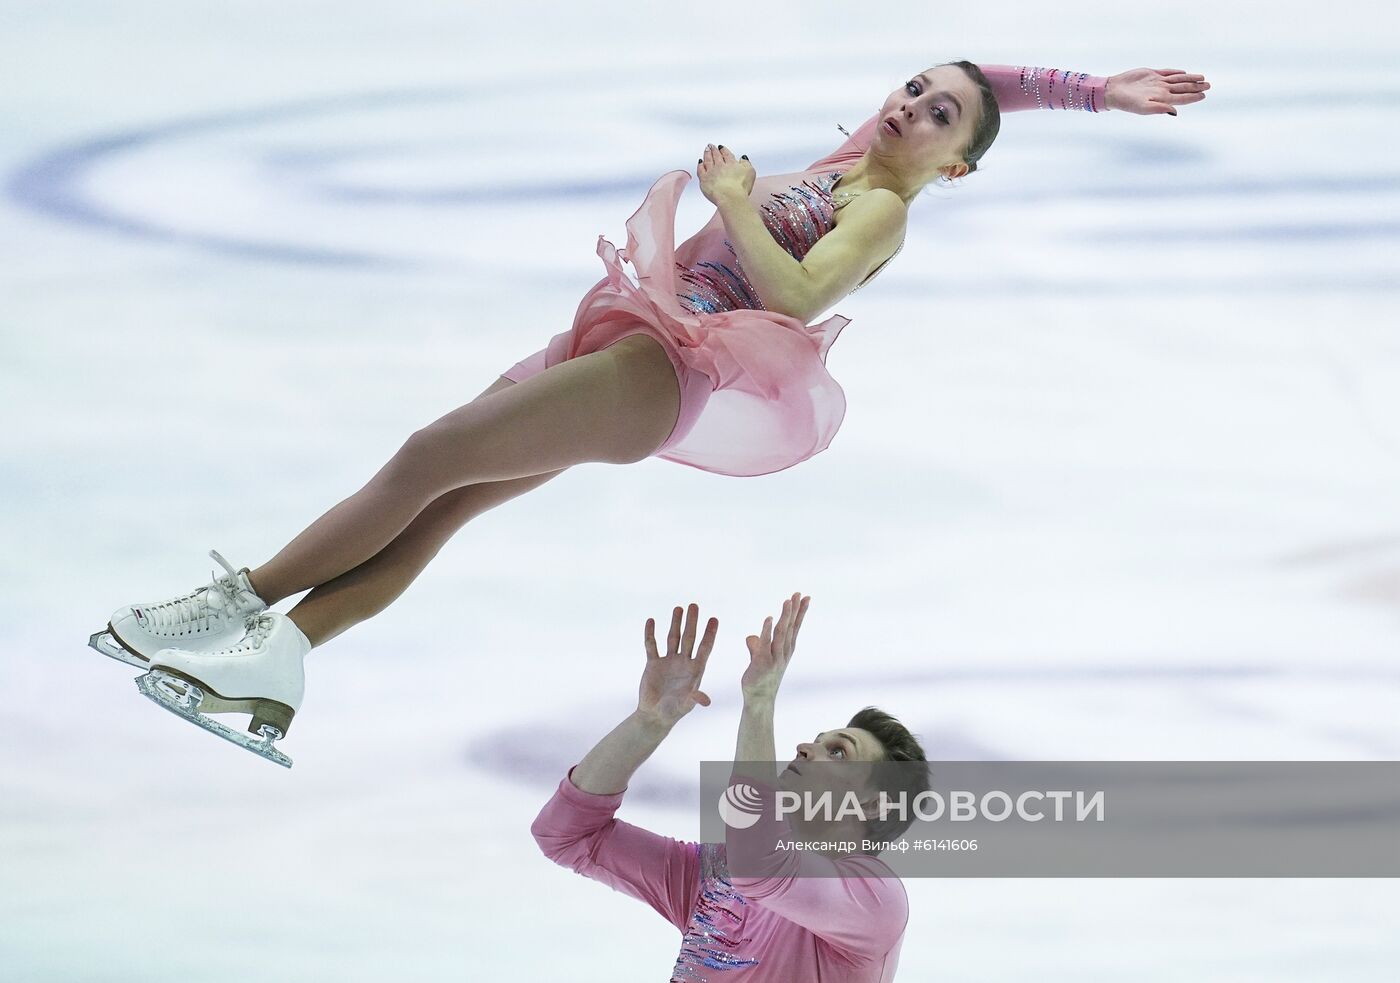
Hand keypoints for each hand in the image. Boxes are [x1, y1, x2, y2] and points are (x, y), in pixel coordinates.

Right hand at [637, 603, 715, 726]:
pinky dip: (651, 634)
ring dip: (675, 623)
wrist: (655, 715)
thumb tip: (706, 700)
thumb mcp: (686, 705)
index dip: (709, 634)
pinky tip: (651, 621)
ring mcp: (668, 661)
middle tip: (694, 605)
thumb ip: (695, 699)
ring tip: (678, 608)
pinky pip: (652, 646)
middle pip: (689, 638)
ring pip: (673, 638)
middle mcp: (683, 662)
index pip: (704, 648)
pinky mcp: (653, 663)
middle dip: (692, 622)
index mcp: (695, 670)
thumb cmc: (674, 711)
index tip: (714, 619)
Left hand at [697, 144, 754, 204]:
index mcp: (731, 163)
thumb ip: (746, 163)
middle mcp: (720, 166)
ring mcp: (711, 172)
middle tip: (711, 146)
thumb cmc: (740, 187)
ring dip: (706, 154)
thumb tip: (743, 158)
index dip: (723, 150)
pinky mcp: (704, 180)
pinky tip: (700, 163)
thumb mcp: (750, 172)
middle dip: (713, 149)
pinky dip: (700, 165)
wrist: (730, 197)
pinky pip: (700, 170)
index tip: (721, 147)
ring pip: (708, 160)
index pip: (726, 154)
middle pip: (716, 155)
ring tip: (706, 150)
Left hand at [742, 592, 808, 702]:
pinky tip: (769, 618)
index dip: (800, 612)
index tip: (806, 597)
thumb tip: (751, 638)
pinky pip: (765, 644)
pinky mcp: (763, 663)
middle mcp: (783, 652)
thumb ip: (757, 646)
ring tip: (788, 601)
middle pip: (791, 627)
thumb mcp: (760, 659)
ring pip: (781, 633)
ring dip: (785, 616)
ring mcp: (775, 658)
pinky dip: (767, 631)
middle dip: (795, 610)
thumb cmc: (761, 679)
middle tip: (799, 594)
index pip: (795, 627)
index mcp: (786, 649)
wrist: (759, 700)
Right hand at [1105, 68, 1209, 115]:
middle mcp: (1162, 90)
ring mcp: (1157, 82)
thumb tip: (1175, 112)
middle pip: (1183, 87)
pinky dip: (1176, 73)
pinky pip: (1167, 72)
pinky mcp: (1151, 74)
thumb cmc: (1126, 102)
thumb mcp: (1143, 108)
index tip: (1204, 95)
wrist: (1113, 91)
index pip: (1182, 97)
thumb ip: (1160, 109)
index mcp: (1162, 99)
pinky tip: (1183, 73)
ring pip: (1178, 79)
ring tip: (1202, 79)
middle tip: (1209, 86)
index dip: (1193, 96)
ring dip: (1190, 79)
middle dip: (1196, 87)